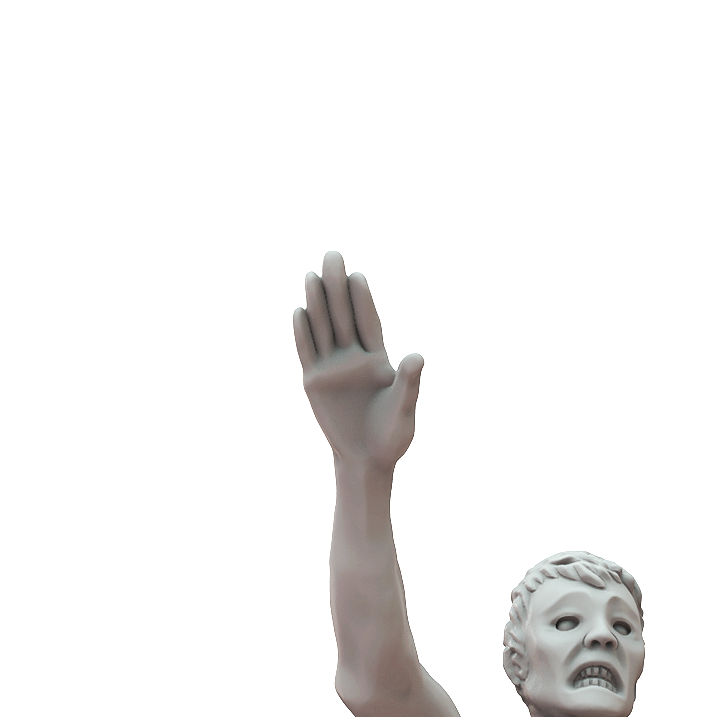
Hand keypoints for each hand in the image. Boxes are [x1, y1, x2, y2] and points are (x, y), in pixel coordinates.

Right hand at [292, 250, 422, 470]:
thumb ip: (409, 382)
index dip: (363, 299)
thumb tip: (417, 355)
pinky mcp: (314, 383)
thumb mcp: (405, 410)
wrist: (368, 461)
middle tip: (332, 255)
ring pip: (323, 328)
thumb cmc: (393, 437)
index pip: (369, 322)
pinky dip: (302, 333)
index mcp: (378, 359)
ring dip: (317, 303)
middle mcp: (353, 358)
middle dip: (338, 287)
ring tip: (312, 274)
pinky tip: (299, 311)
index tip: (358, 275)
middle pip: (343, 316)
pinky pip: (307, 352)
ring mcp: (332, 368)